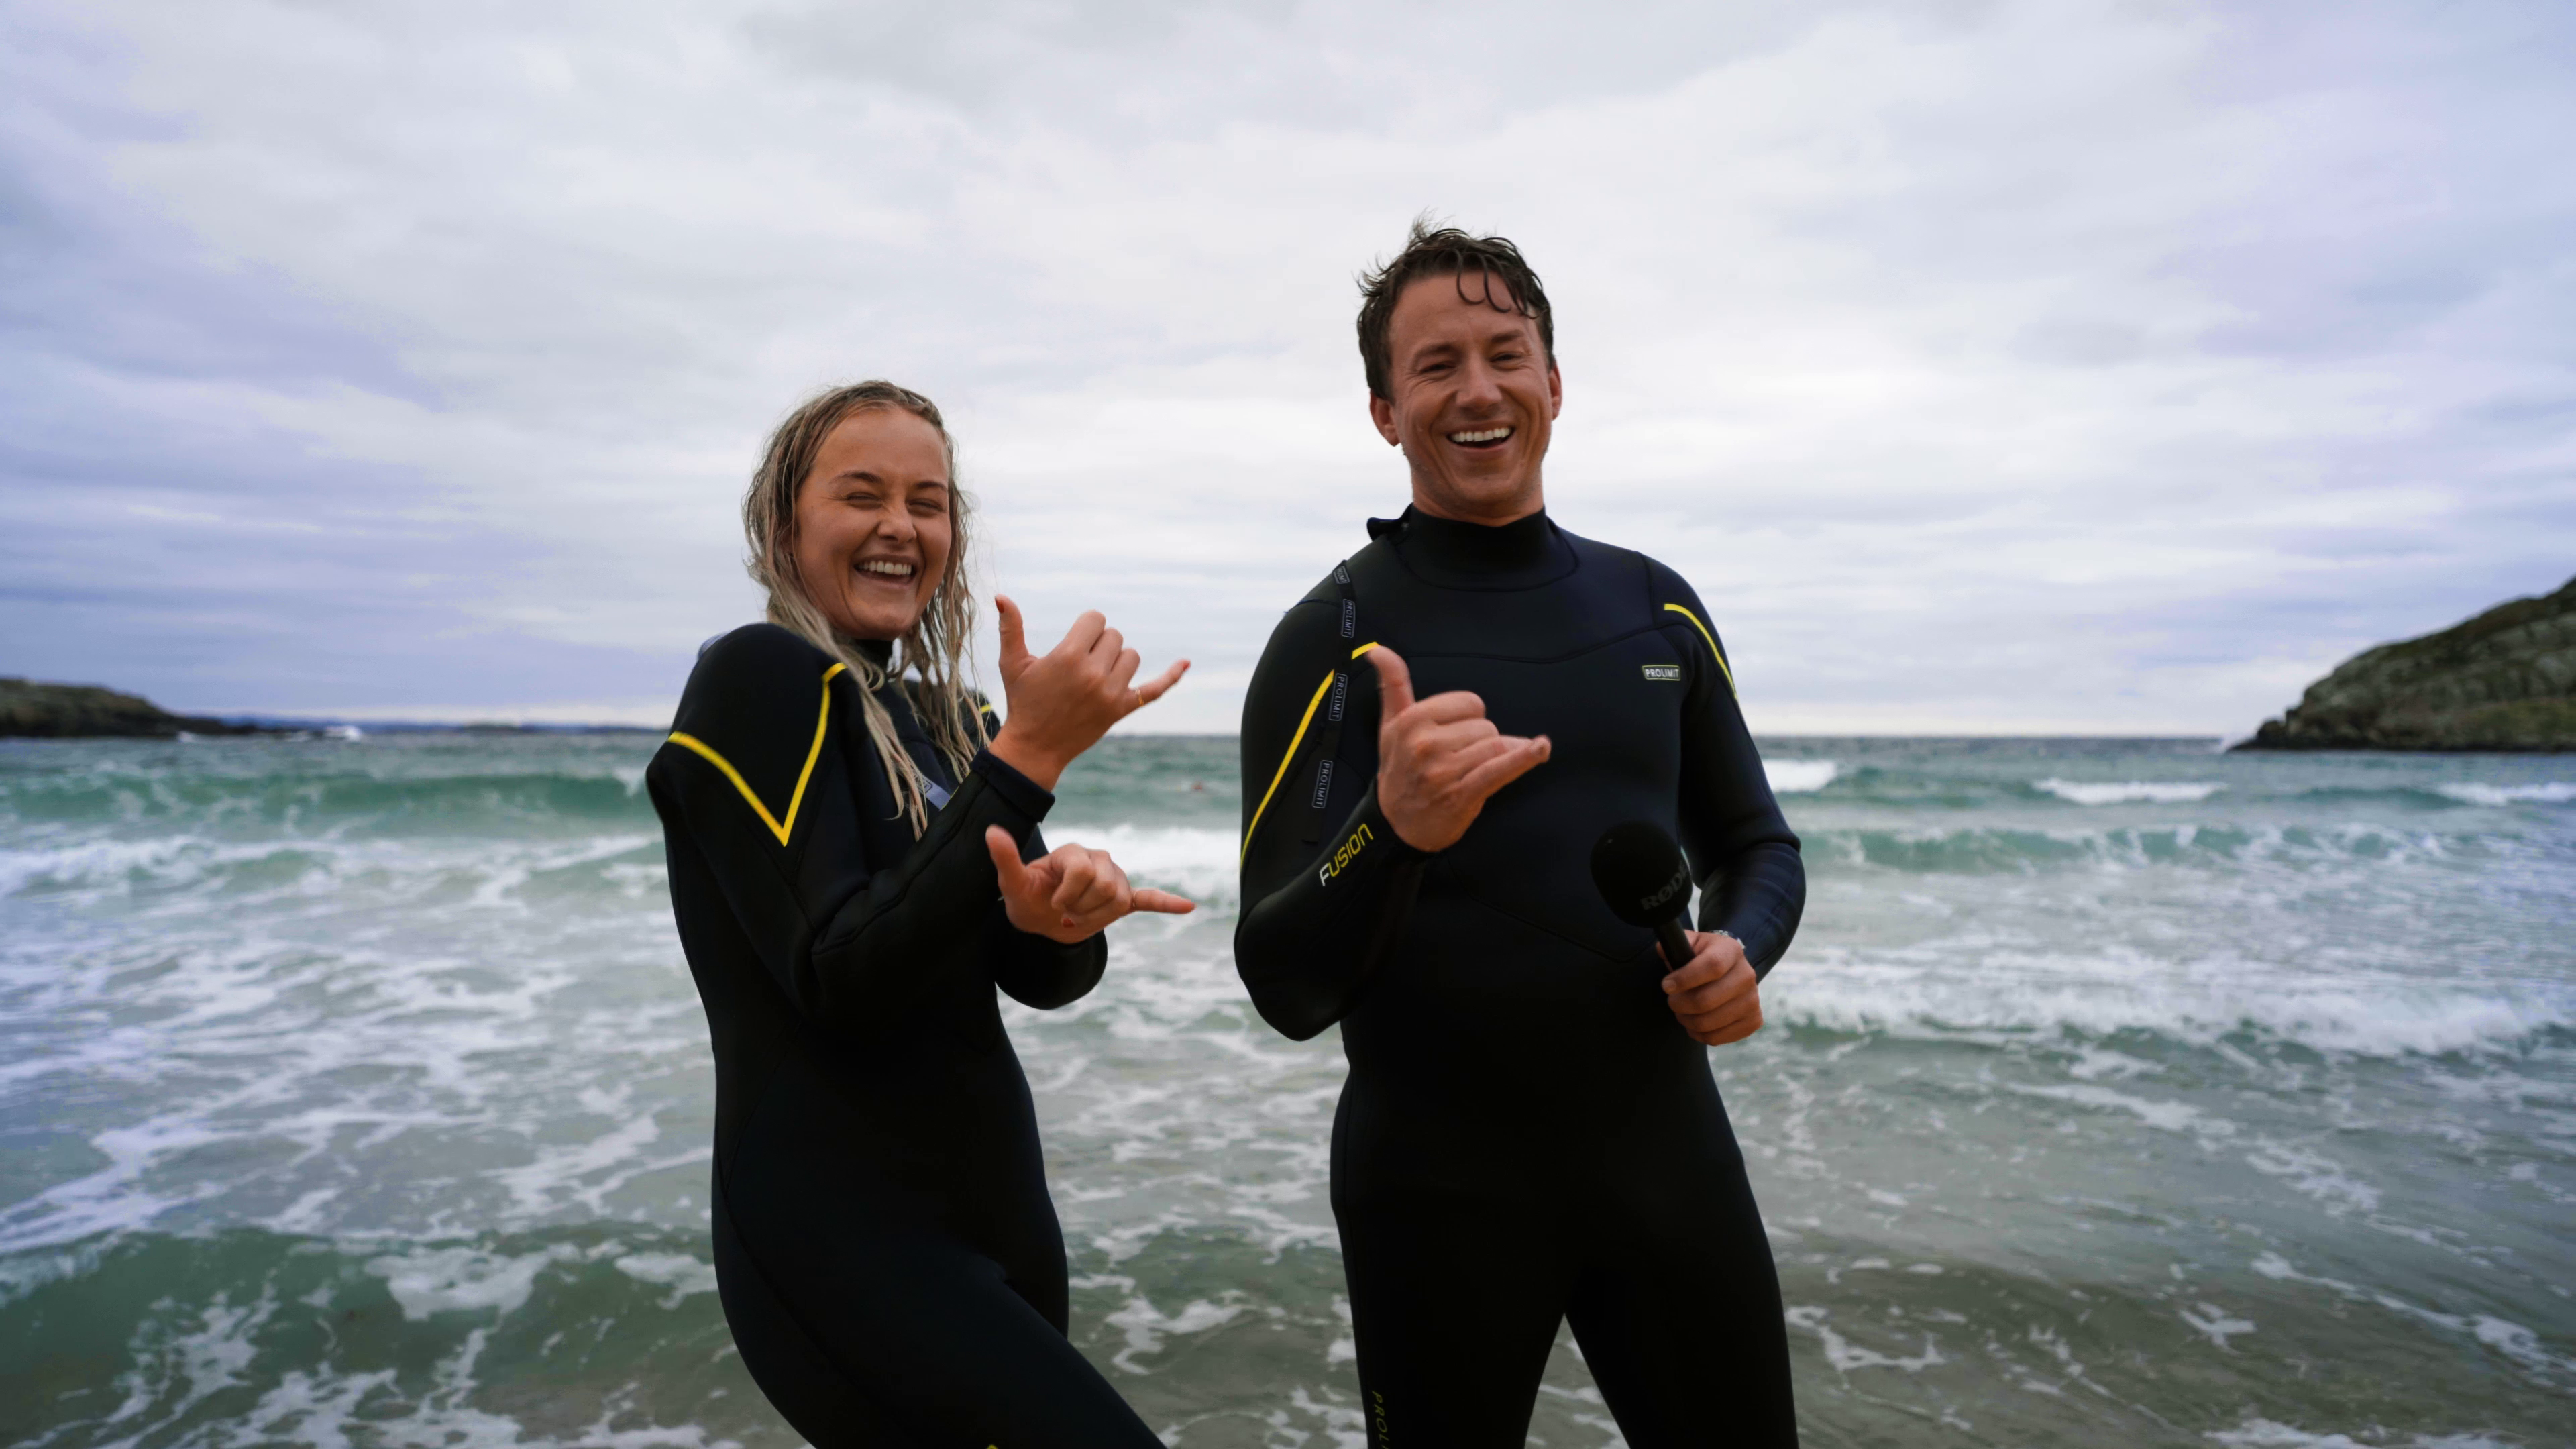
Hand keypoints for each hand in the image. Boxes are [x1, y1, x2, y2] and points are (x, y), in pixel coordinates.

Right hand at [986, 596, 1188, 788]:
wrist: (1036, 747)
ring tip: (1094, 675)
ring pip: (1131, 656)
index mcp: (1068, 657)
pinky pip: (1155, 689)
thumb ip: (1010, 628)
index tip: (1073, 644)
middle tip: (1079, 665)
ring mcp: (1111, 693)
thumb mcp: (1013, 664)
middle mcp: (1093, 674)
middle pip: (1114, 635)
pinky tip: (1186, 662)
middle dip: (1098, 644)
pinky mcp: (1122, 709)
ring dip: (1117, 660)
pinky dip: (1172, 676)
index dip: (1085, 627)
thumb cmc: (1023, 701)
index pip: (1096, 619)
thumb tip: (1001, 596)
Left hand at [986, 826, 1194, 943]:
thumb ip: (1005, 857)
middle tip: (1065, 912)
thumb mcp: (1012, 882)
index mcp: (1075, 853)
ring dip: (1096, 918)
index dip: (1068, 895)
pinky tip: (1189, 906)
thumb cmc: (1025, 897)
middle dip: (1081, 909)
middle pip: (1104, 887)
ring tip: (1079, 917)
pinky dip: (1167, 903)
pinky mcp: (1124, 899)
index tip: (1054, 903)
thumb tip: (991, 831)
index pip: (1084, 871)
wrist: (1038, 918)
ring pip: (1119, 900)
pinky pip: (1148, 899)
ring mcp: (1114, 879)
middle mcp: (1099, 860)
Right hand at [1367, 646, 1549, 851]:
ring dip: (1494, 757)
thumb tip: (1378, 650)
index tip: (1453, 734)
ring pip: (1496, 746)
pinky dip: (1524, 758)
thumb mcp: (1390, 724)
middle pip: (1485, 726)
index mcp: (1412, 721)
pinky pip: (1499, 769)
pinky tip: (1540, 748)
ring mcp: (1444, 771)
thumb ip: (1392, 684)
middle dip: (1480, 741)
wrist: (1395, 824)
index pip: (1469, 703)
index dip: (1469, 718)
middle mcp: (1426, 744)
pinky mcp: (1462, 794)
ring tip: (1471, 771)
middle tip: (1457, 760)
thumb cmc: (1398, 770)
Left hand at [1661, 930, 1762, 1045]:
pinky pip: (1716, 1038)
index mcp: (1731, 951)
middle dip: (1679, 1004)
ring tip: (1682, 1012)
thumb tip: (1663, 950)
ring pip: (1707, 1023)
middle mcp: (1747, 975)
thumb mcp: (1691, 943)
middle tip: (1672, 1001)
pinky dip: (1698, 1034)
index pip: (1712, 966)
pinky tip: (1695, 1023)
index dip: (1685, 979)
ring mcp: (1752, 1000)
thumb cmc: (1702, 958)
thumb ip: (1677, 943)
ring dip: (1686, 1020)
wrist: (1728, 971)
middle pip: (1706, 1000)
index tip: (1666, 986)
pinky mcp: (1752, 1021)